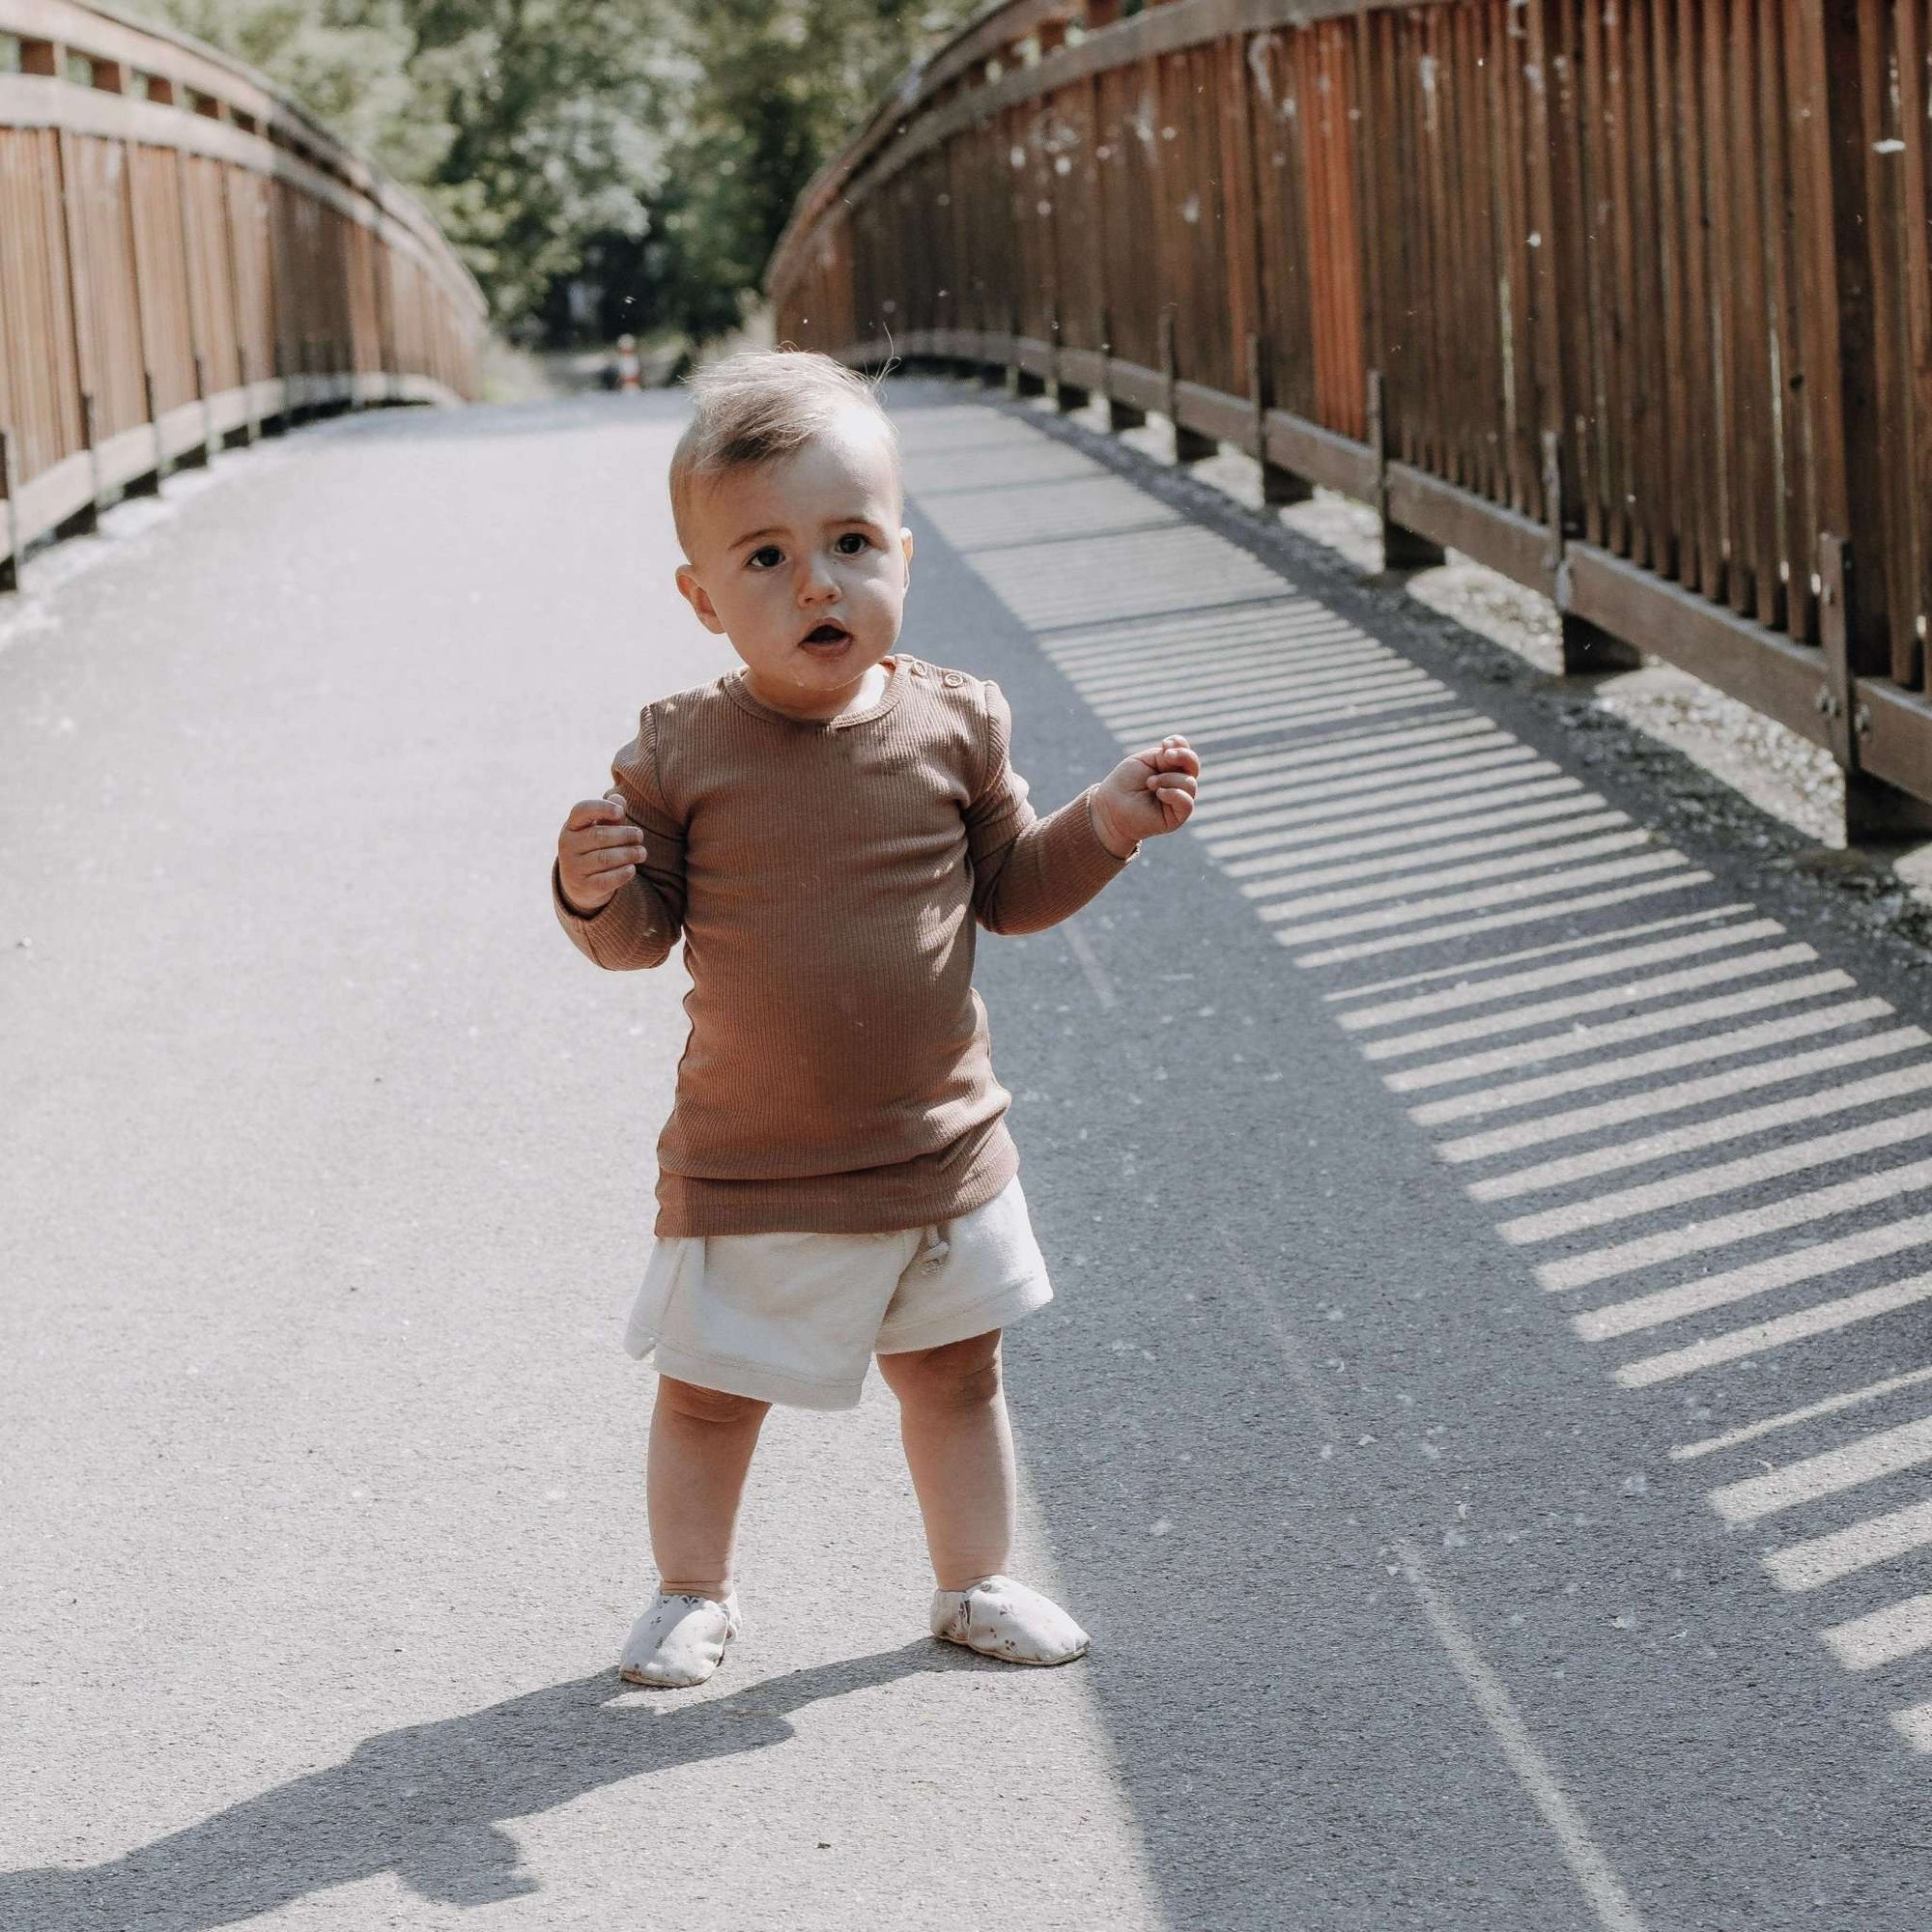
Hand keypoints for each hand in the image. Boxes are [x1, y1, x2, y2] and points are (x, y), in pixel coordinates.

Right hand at [557, 798, 646, 913]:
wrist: (580, 883)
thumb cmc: (594, 847)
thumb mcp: (599, 828)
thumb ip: (611, 814)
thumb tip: (618, 798)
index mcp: (571, 826)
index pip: (581, 810)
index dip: (602, 808)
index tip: (620, 812)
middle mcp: (567, 845)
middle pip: (599, 836)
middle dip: (624, 835)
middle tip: (639, 836)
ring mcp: (573, 867)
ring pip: (604, 858)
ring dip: (628, 854)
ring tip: (641, 853)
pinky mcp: (584, 887)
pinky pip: (606, 880)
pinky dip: (622, 874)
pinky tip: (632, 869)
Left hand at [1090, 735, 1199, 857]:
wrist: (1111, 805)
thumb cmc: (1125, 782)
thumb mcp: (1145, 760)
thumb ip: (1166, 756)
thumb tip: (1181, 755)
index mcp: (1171, 768)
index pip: (1186, 753)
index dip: (1180, 745)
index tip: (1165, 744)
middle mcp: (1178, 783)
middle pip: (1194, 765)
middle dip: (1183, 756)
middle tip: (1166, 756)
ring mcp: (1179, 799)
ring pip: (1189, 783)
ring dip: (1167, 779)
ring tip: (1150, 783)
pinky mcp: (1177, 816)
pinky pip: (1187, 803)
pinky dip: (1173, 794)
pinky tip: (1159, 793)